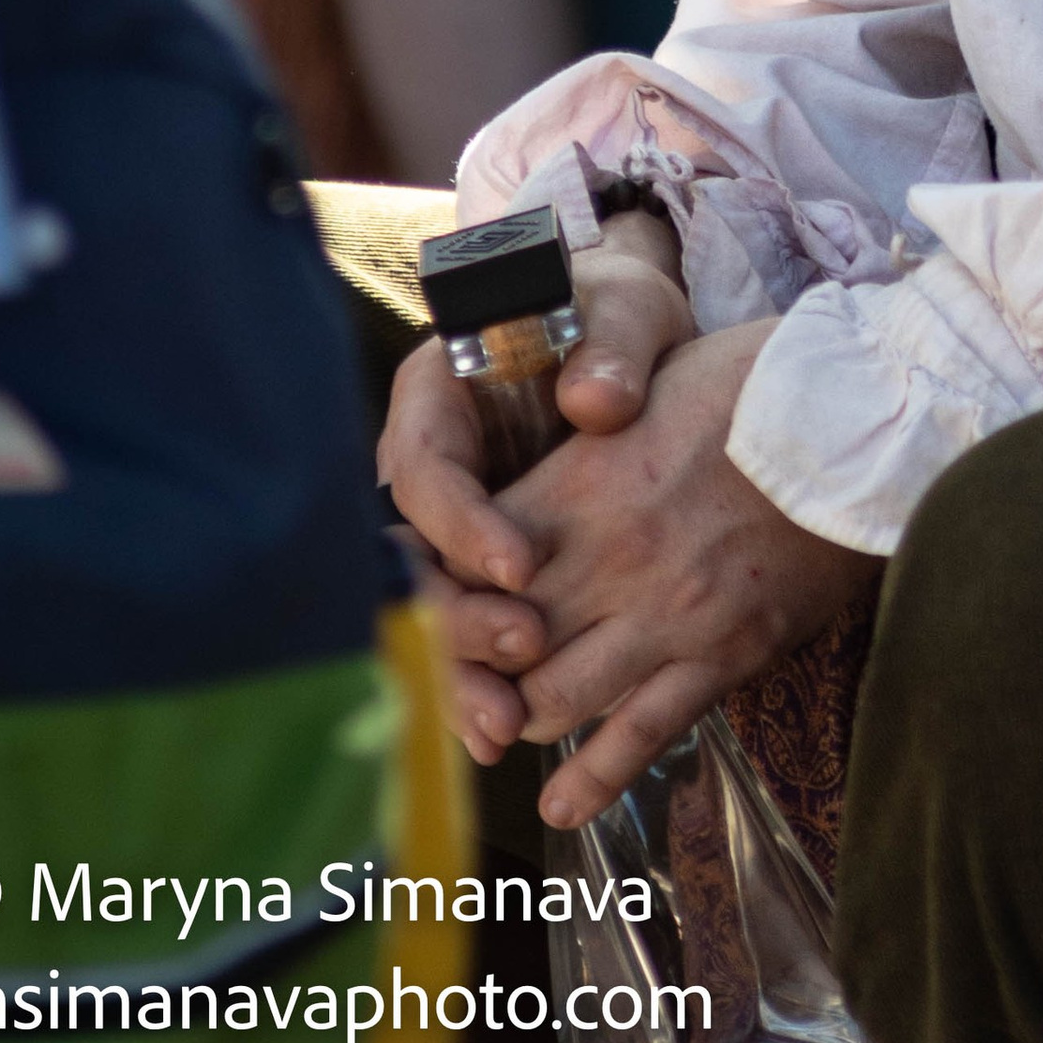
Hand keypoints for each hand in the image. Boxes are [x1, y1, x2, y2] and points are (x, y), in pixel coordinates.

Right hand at [379, 218, 695, 754]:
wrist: (629, 341)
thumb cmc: (617, 312)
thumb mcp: (626, 310)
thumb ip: (613, 347)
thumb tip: (595, 402)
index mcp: (438, 396)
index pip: (426, 468)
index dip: (464, 524)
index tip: (522, 565)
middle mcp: (426, 467)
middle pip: (412, 557)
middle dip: (456, 616)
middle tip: (522, 647)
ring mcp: (449, 524)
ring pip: (428, 610)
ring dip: (460, 670)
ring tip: (507, 724)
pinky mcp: (480, 569)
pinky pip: (464, 631)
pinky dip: (479, 682)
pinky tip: (507, 732)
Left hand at [491, 317, 872, 828]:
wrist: (868, 417)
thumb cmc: (760, 380)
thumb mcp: (654, 378)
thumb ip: (585, 426)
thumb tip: (538, 444)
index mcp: (584, 481)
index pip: (471, 561)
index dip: (442, 590)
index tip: (438, 601)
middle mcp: (611, 557)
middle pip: (498, 642)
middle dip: (470, 667)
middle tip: (464, 678)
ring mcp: (666, 615)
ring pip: (551, 701)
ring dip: (521, 716)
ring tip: (512, 721)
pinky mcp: (721, 656)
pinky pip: (639, 736)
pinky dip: (590, 778)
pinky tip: (561, 804)